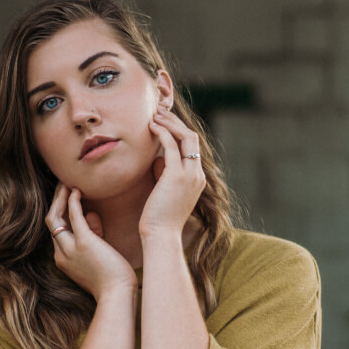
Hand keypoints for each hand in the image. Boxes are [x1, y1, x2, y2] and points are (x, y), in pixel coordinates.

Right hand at [46, 183, 137, 299]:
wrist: (117, 295)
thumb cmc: (112, 279)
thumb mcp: (96, 255)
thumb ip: (92, 234)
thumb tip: (90, 213)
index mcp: (63, 259)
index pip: (56, 231)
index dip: (59, 212)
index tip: (65, 198)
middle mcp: (61, 254)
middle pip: (52, 222)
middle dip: (55, 201)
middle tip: (62, 185)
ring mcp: (70, 249)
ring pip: (55, 217)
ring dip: (60, 198)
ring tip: (66, 183)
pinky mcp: (84, 243)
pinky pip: (73, 216)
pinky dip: (73, 201)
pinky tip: (76, 190)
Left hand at [139, 105, 205, 236]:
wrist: (161, 236)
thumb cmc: (158, 218)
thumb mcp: (165, 192)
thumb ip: (165, 174)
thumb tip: (157, 160)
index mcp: (197, 179)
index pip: (193, 147)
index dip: (179, 131)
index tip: (165, 121)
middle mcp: (197, 174)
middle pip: (192, 138)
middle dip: (176, 122)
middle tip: (159, 112)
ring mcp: (190, 175)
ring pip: (186, 138)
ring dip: (170, 123)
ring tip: (154, 114)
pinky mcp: (176, 176)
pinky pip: (171, 146)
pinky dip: (162, 133)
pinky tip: (151, 127)